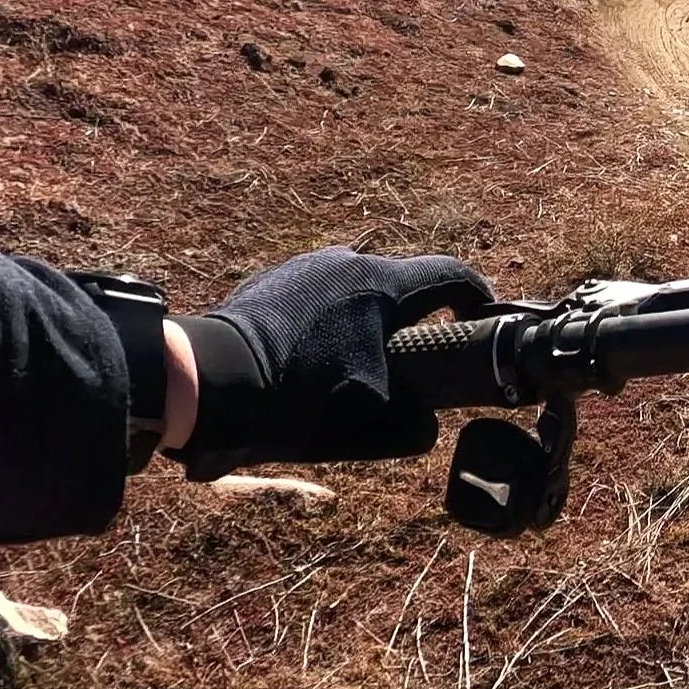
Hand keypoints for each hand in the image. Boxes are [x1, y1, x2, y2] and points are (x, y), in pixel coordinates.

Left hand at [169, 248, 491, 480]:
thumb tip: (428, 424)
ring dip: (369, 318)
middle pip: (404, 283)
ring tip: (359, 361)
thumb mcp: (369, 427)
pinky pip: (320, 293)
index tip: (482, 319)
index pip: (452, 275)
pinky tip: (315, 357)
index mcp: (383, 285)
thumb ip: (415, 426)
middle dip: (417, 317)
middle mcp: (349, 261)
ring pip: (358, 288)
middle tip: (417, 357)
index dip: (477, 297)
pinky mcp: (273, 278)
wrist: (206, 384)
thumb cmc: (296, 400)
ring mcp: (307, 266)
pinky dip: (331, 319)